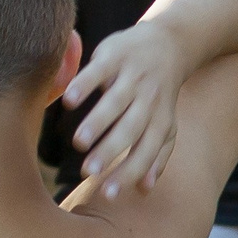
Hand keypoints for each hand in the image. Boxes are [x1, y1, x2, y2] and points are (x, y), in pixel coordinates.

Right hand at [63, 19, 185, 193]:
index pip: (145, 151)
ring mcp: (132, 76)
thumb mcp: (165, 124)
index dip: (128, 173)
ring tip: (78, 142)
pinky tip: (68, 102)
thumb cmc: (159, 94)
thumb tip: (145, 190)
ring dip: (97, 122)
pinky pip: (98, 71)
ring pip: (115, 102)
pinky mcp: (115, 56)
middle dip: (110, 151)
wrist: (169, 43)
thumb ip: (156, 156)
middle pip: (130, 129)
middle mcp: (148, 100)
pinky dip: (84, 85)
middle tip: (88, 172)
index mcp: (159, 121)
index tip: (107, 194)